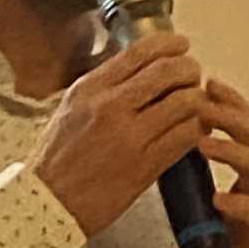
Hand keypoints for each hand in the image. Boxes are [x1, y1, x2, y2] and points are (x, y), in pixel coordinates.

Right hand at [26, 34, 210, 238]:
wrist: (50, 203)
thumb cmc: (58, 158)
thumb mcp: (69, 108)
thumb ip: (101, 86)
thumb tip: (138, 68)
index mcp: (90, 89)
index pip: (140, 52)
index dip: (169, 44)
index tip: (181, 46)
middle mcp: (111, 107)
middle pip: (168, 72)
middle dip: (189, 69)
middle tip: (193, 75)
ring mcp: (130, 137)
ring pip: (184, 103)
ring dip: (198, 99)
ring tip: (197, 104)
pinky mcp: (145, 166)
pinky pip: (186, 137)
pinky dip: (198, 128)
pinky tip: (196, 129)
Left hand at [198, 77, 248, 247]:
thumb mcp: (219, 212)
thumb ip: (202, 188)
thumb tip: (168, 163)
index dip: (233, 105)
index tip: (207, 84)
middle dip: (232, 116)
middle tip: (203, 100)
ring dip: (234, 153)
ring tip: (203, 144)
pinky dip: (242, 204)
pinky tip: (219, 199)